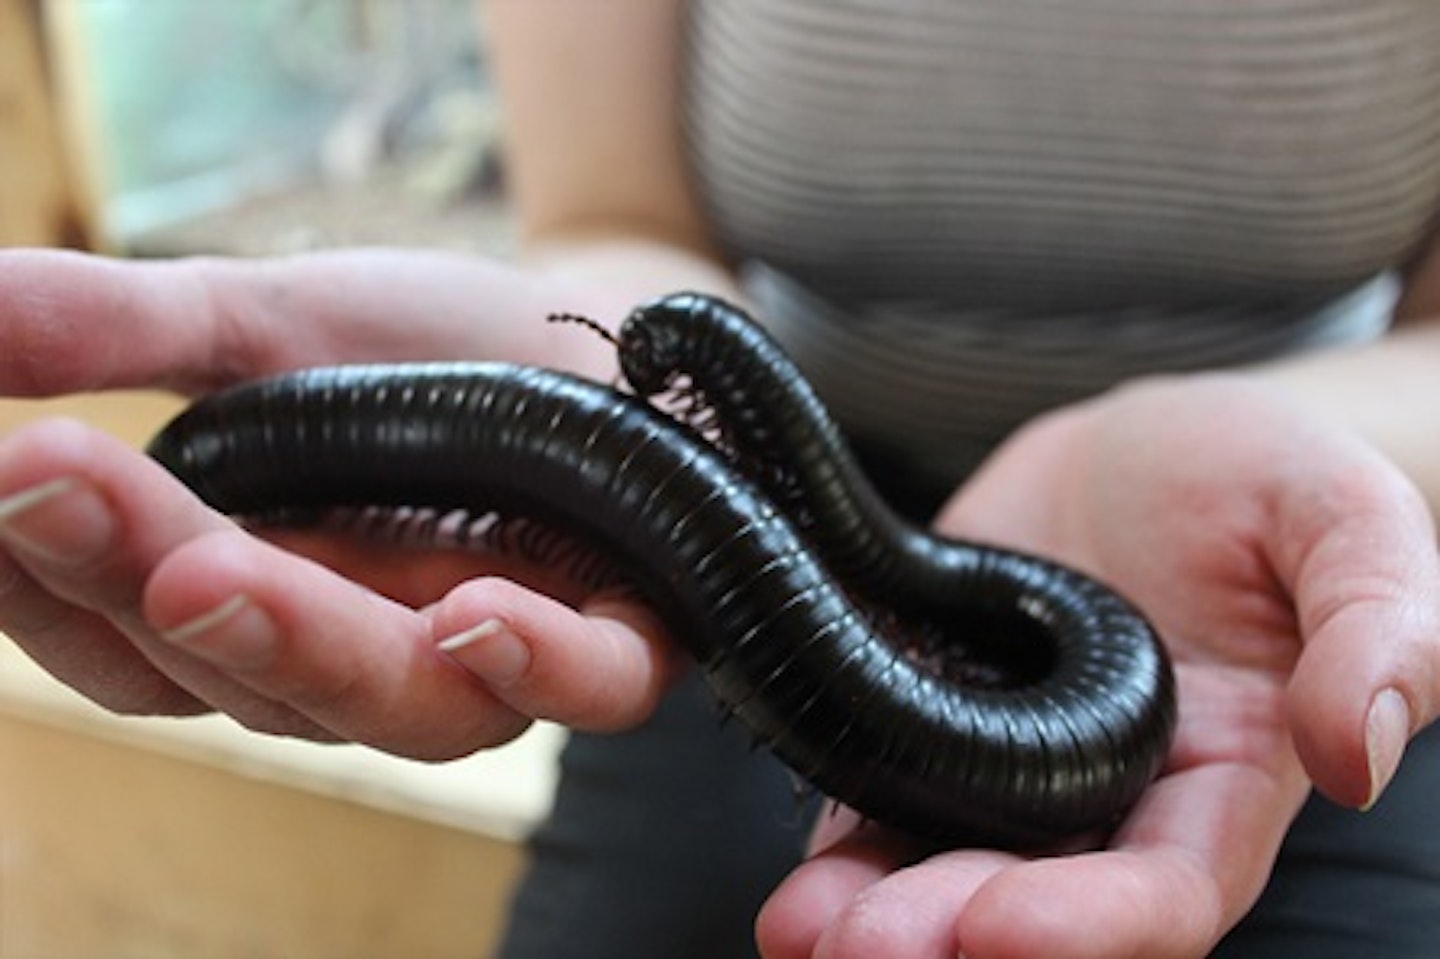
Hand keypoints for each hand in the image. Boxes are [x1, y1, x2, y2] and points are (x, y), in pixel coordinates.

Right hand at [0, 248, 676, 755]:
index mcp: (266, 603)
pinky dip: (538, 664)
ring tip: (209, 569)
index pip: (129, 636)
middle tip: (42, 478)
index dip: (42, 582)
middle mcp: (366, 662)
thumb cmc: (433, 352)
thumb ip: (129, 330)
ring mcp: (497, 661)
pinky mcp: (623, 635)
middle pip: (239, 674)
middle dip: (134, 578)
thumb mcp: (273, 322)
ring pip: (396, 702)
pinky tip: (476, 614)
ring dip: (299, 642)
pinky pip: (590, 681)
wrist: (608, 340)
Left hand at [757, 373, 1439, 957]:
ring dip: (873, 914)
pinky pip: (877, 801)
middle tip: (869, 946)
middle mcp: (1112, 797)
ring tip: (802, 933)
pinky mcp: (929, 717)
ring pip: (942, 869)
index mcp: (1222, 775)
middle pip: (1036, 901)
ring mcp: (1008, 765)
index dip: (1090, 923)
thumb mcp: (1339, 513)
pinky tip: (791, 887)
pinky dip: (834, 853)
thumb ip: (1377, 623)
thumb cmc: (1253, 474)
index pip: (1167, 886)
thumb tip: (1358, 751)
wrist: (1133, 445)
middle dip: (950, 934)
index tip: (997, 926)